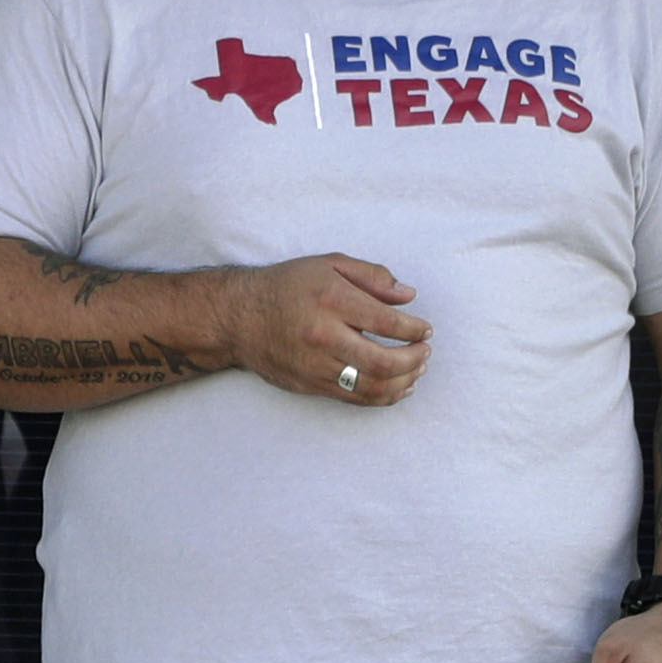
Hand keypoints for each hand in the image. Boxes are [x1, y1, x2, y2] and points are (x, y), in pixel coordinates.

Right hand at [225, 253, 430, 405]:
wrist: (236, 317)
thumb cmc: (285, 286)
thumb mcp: (328, 264)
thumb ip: (371, 275)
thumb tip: (408, 296)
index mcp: (331, 301)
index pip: (388, 323)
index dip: (416, 330)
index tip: (425, 330)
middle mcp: (323, 336)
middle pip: (384, 361)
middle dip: (415, 359)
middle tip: (425, 352)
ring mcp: (314, 365)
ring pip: (372, 386)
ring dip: (404, 382)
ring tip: (416, 371)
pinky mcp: (309, 384)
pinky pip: (354, 398)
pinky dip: (383, 397)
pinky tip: (397, 387)